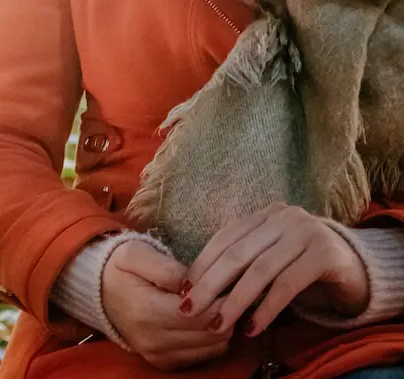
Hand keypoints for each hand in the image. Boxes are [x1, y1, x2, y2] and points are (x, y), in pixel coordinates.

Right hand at [102, 240, 231, 369]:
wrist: (98, 290)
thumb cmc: (120, 268)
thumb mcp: (137, 254)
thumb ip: (168, 269)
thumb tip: (195, 287)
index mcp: (147, 312)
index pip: (206, 315)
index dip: (223, 296)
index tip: (224, 279)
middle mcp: (153, 340)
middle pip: (215, 333)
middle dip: (225, 311)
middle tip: (222, 289)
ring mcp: (158, 356)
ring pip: (215, 346)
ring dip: (221, 325)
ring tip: (212, 303)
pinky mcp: (164, 363)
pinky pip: (206, 355)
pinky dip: (210, 338)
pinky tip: (201, 319)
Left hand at [181, 203, 369, 336]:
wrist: (357, 269)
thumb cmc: (301, 267)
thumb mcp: (269, 258)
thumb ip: (241, 263)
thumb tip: (196, 289)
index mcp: (263, 215)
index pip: (223, 238)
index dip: (201, 265)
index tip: (184, 291)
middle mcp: (282, 217)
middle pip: (236, 253)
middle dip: (209, 284)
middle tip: (190, 310)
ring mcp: (305, 232)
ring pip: (259, 270)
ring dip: (235, 301)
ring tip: (218, 325)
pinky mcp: (324, 255)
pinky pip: (286, 284)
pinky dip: (266, 308)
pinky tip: (252, 327)